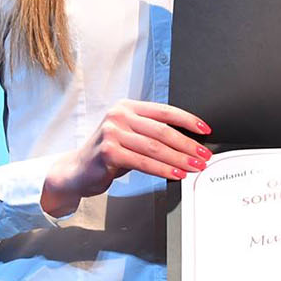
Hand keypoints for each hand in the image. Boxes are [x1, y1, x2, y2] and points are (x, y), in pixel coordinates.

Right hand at [41, 99, 211, 216]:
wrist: (76, 171)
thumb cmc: (106, 154)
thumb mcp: (129, 136)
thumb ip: (151, 134)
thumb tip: (187, 144)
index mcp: (127, 107)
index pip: (164, 110)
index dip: (187, 120)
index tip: (204, 129)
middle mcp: (119, 116)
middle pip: (163, 130)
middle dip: (188, 144)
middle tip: (203, 155)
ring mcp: (112, 133)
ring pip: (155, 147)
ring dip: (180, 159)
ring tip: (195, 167)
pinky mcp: (109, 152)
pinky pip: (144, 162)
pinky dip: (163, 169)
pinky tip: (176, 174)